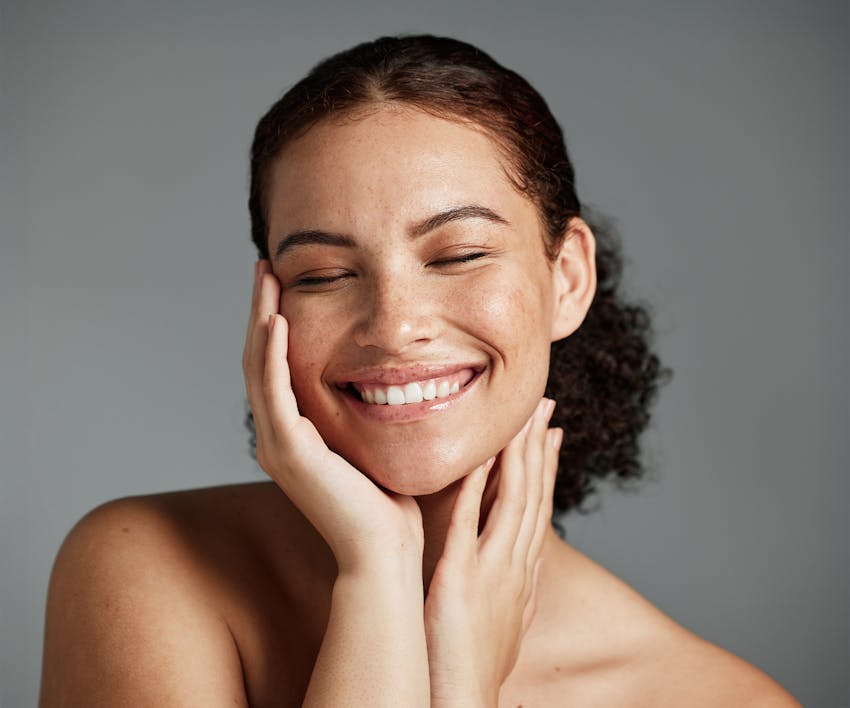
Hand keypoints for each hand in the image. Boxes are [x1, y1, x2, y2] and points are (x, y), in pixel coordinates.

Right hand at [242, 260, 423, 571]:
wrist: (386, 550)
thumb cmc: (390, 500)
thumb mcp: (376, 440)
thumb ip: (372, 407)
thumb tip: (396, 373)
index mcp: (296, 433)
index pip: (278, 366)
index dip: (277, 322)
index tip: (286, 283)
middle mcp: (278, 435)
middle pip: (260, 359)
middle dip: (262, 310)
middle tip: (266, 267)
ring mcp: (278, 443)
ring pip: (259, 368)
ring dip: (261, 319)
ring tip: (266, 277)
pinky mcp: (289, 452)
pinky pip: (274, 392)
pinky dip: (272, 354)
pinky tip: (277, 319)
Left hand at [423, 398, 561, 706]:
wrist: (464, 701)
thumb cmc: (476, 663)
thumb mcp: (506, 618)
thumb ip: (514, 584)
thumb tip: (523, 564)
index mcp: (522, 572)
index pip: (539, 508)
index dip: (546, 468)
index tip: (551, 433)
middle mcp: (515, 565)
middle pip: (533, 495)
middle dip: (539, 448)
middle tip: (544, 407)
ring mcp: (493, 570)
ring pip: (512, 500)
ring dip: (518, 456)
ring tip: (522, 417)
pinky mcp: (461, 577)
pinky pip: (470, 522)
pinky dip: (475, 487)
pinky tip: (478, 457)